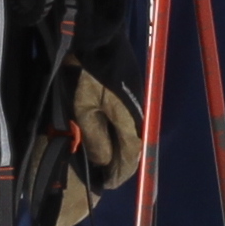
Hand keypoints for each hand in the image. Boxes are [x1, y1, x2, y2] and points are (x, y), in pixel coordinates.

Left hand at [48, 66, 144, 225]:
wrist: (101, 40)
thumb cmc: (88, 75)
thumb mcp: (84, 108)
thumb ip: (95, 138)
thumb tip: (103, 162)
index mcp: (129, 123)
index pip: (129, 158)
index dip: (119, 174)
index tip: (109, 185)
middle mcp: (140, 116)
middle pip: (135, 149)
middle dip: (122, 165)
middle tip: (108, 177)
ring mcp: (139, 104)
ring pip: (134, 136)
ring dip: (123, 150)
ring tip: (109, 160)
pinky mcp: (135, 94)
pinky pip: (132, 123)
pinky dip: (123, 135)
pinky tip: (113, 137)